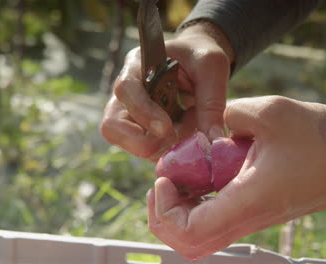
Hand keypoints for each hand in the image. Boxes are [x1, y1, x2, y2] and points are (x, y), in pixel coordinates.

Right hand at [101, 22, 233, 160]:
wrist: (197, 61)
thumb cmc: (200, 56)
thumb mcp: (212, 67)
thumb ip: (212, 101)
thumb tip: (213, 140)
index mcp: (137, 65)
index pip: (125, 90)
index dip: (142, 112)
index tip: (166, 128)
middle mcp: (126, 92)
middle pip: (112, 126)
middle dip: (144, 141)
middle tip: (176, 136)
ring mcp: (129, 114)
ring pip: (128, 143)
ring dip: (162, 146)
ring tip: (189, 126)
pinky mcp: (140, 130)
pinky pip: (147, 149)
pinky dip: (169, 148)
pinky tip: (186, 130)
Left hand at [147, 96, 325, 259]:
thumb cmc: (322, 137)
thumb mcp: (270, 112)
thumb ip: (230, 114)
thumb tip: (212, 125)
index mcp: (248, 200)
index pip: (191, 231)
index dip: (166, 210)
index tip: (164, 178)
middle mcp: (248, 217)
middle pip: (190, 245)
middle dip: (164, 217)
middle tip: (162, 184)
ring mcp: (253, 217)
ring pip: (203, 237)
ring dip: (180, 211)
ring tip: (176, 178)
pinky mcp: (258, 211)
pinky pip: (218, 220)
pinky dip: (199, 203)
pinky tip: (201, 174)